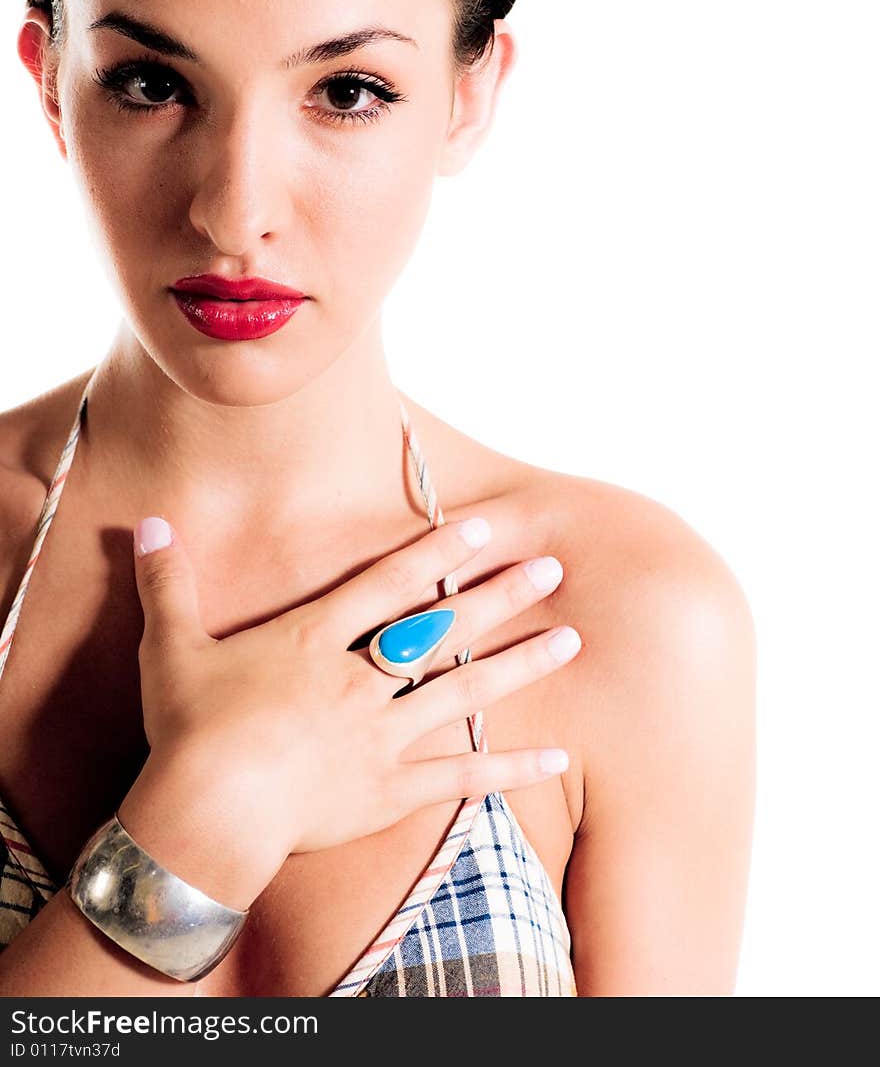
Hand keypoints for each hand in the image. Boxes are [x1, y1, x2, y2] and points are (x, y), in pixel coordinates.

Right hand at [121, 513, 579, 902]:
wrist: (206, 813)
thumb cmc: (186, 728)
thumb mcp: (170, 646)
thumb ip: (168, 582)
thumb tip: (150, 522)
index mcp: (313, 640)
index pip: (388, 584)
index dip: (437, 551)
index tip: (484, 526)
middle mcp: (359, 680)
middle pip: (442, 628)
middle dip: (500, 594)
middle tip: (552, 567)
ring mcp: (380, 736)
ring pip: (464, 690)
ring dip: (520, 664)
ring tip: (572, 639)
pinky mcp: (389, 790)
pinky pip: (460, 776)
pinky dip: (509, 767)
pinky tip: (558, 756)